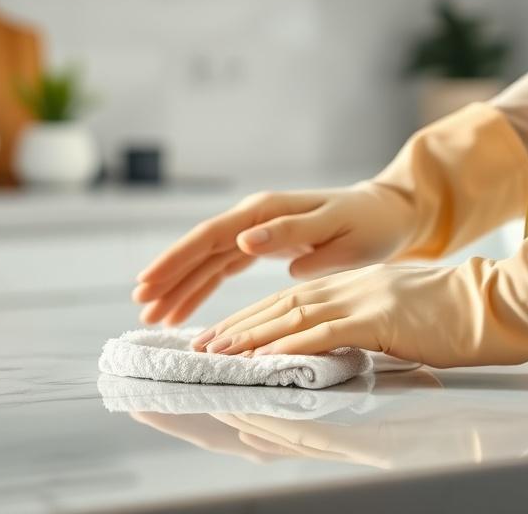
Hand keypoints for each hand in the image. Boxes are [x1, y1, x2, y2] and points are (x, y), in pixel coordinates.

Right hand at [133, 183, 416, 325]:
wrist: (387, 214)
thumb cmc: (367, 222)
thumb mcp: (336, 227)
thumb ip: (292, 233)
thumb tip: (245, 241)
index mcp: (267, 212)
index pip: (211, 237)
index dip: (177, 260)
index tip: (149, 283)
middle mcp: (255, 219)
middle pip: (200, 248)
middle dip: (168, 276)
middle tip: (139, 306)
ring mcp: (257, 232)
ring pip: (207, 261)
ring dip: (179, 286)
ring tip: (152, 316)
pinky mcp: (263, 245)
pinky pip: (223, 268)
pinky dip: (202, 287)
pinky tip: (182, 309)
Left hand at [189, 258, 527, 367]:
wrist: (503, 302)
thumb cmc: (465, 314)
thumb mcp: (410, 312)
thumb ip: (375, 320)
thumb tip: (348, 340)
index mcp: (363, 283)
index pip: (298, 300)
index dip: (258, 317)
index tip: (229, 333)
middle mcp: (357, 285)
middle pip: (286, 305)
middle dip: (241, 326)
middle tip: (205, 343)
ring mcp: (368, 299)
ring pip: (295, 316)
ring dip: (252, 335)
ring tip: (219, 350)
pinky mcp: (382, 318)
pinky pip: (326, 333)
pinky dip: (290, 344)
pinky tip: (267, 355)